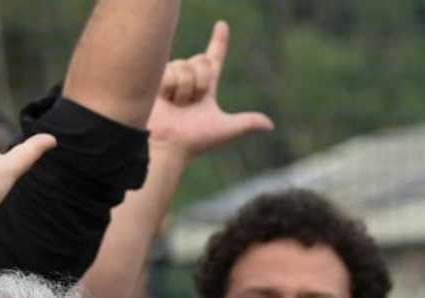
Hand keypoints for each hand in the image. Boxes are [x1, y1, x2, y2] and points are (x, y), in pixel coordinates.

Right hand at [147, 21, 273, 160]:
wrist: (168, 145)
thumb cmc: (194, 141)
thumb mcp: (224, 129)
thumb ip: (247, 123)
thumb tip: (270, 125)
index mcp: (205, 88)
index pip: (214, 60)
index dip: (219, 42)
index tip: (222, 25)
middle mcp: (188, 81)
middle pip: (201, 59)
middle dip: (200, 79)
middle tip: (191, 102)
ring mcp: (171, 81)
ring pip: (185, 64)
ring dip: (184, 87)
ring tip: (176, 105)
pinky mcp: (154, 81)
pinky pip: (170, 70)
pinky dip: (170, 87)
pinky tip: (164, 101)